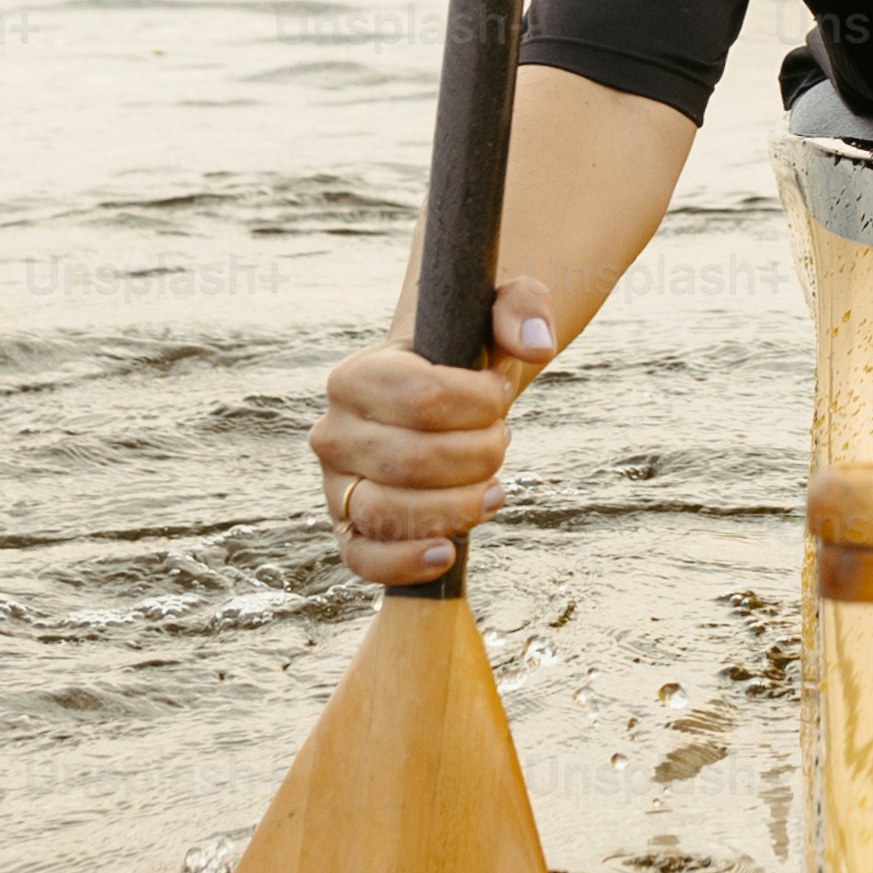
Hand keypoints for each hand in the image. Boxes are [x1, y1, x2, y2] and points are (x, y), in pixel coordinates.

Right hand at [308, 279, 556, 586]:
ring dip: (457, 507)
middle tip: (501, 439)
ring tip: (495, 491)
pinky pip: (362, 558)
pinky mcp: (351, 528)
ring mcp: (337, 485)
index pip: (422, 397)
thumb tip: (537, 346)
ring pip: (387, 512)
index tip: (501, 393)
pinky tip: (447, 552)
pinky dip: (404, 562)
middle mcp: (334, 433)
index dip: (480, 402)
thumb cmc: (467, 357)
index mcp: (356, 376)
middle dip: (480, 455)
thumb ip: (521, 309)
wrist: (444, 399)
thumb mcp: (496, 313)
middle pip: (413, 460)